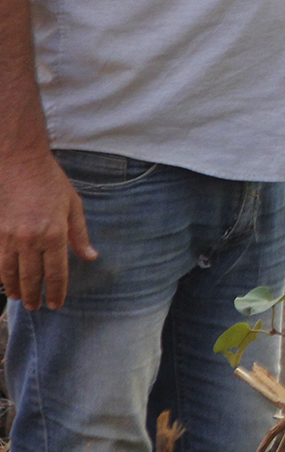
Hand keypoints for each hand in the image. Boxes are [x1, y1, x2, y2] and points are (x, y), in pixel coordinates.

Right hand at [0, 148, 94, 308]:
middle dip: (35, 296)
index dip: (56, 292)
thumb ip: (80, 235)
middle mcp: (30, 239)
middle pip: (31, 277)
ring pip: (9, 273)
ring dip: (15, 289)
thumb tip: (90, 257)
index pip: (56, 273)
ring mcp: (8, 237)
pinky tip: (4, 281)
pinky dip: (0, 275)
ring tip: (20, 297)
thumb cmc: (51, 182)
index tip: (55, 304)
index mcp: (54, 234)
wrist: (20, 163)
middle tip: (36, 307)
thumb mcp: (73, 205)